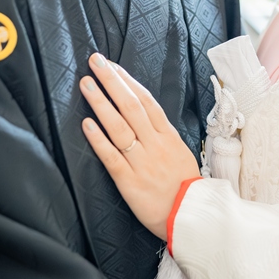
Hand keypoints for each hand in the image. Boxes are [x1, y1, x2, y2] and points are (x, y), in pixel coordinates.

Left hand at [80, 54, 198, 238]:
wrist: (192, 217)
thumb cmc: (184, 186)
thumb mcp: (180, 151)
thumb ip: (162, 133)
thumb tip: (144, 113)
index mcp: (168, 135)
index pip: (146, 100)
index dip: (127, 81)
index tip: (112, 66)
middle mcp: (155, 144)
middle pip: (131, 106)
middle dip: (111, 81)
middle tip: (95, 62)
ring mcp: (142, 162)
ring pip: (119, 127)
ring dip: (101, 103)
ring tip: (86, 84)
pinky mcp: (130, 182)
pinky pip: (112, 157)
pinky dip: (99, 140)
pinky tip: (86, 124)